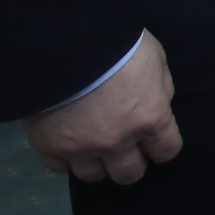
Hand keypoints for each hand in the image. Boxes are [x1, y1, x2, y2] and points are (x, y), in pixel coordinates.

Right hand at [23, 32, 180, 183]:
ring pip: (93, 175)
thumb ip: (159, 88)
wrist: (63, 39)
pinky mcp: (48, 146)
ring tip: (92, 144)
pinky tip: (66, 142)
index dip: (161, 146)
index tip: (153, 140)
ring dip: (96, 162)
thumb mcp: (155, 58)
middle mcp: (118, 141)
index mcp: (150, 118)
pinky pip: (59, 168)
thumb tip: (157, 105)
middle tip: (123, 146)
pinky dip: (64, 158)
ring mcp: (81, 148)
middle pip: (129, 174)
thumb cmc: (117, 42)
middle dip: (130, 162)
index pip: (166, 151)